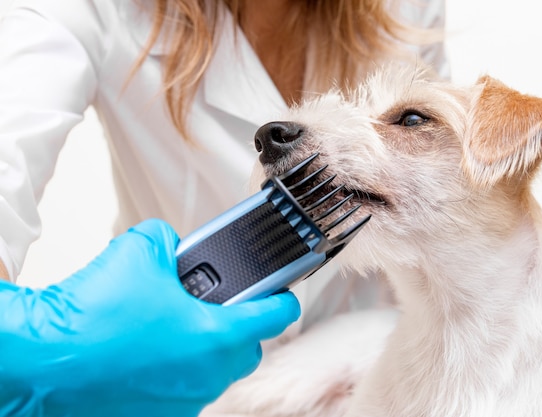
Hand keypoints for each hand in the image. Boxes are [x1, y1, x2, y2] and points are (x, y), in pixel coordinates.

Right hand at [0, 219, 299, 416]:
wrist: (43, 362)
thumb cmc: (92, 316)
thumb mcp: (141, 250)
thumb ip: (173, 242)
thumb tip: (176, 247)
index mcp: (217, 335)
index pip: (277, 314)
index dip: (281, 293)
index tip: (280, 287)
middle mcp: (208, 375)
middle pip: (248, 346)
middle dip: (237, 322)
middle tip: (215, 303)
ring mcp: (185, 400)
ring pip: (214, 369)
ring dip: (205, 346)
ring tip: (174, 324)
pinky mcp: (159, 414)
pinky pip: (185, 387)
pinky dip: (177, 368)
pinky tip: (150, 350)